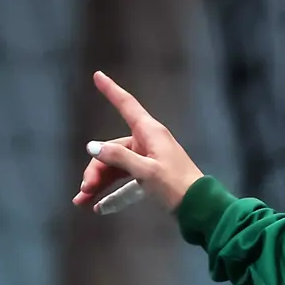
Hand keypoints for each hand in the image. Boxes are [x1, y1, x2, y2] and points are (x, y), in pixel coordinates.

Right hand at [71, 71, 204, 212]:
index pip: (127, 106)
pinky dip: (112, 192)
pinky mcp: (150, 176)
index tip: (98, 75)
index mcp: (150, 133)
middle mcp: (148, 143)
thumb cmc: (177, 186)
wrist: (201, 209)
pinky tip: (99, 207)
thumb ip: (119, 157)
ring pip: (116, 167)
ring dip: (99, 183)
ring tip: (83, 200)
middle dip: (96, 169)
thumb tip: (93, 146)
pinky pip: (125, 181)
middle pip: (112, 148)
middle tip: (84, 189)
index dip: (111, 91)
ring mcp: (149, 160)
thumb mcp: (146, 171)